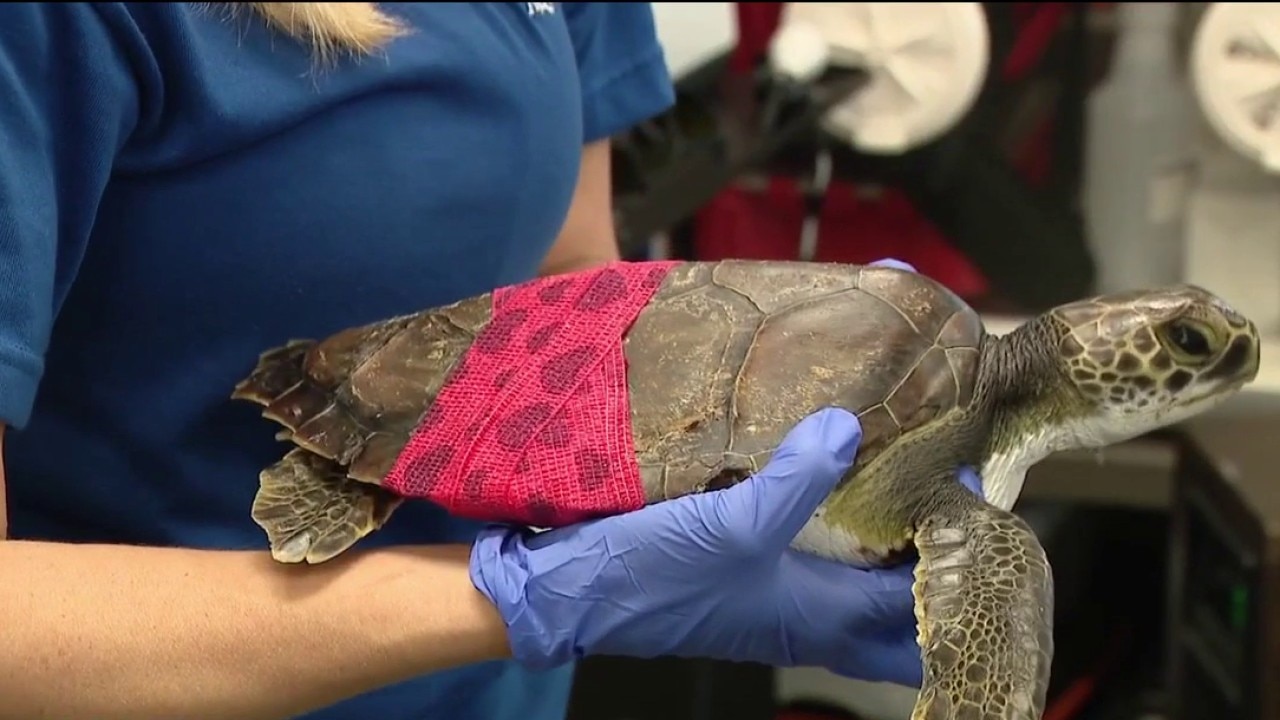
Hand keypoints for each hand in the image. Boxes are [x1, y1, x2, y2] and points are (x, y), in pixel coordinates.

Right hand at [470, 407, 983, 684]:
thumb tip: (849, 429)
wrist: (564, 595)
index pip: (923, 598)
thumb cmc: (646, 579)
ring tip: (895, 457)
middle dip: (932, 548)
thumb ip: (797, 479)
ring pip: (856, 569)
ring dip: (883, 527)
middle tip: (945, 473)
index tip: (971, 475)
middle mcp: (807, 610)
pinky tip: (818, 464)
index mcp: (822, 614)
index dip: (960, 545)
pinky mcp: (742, 569)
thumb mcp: (730, 525)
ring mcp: (774, 592)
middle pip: (898, 596)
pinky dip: (832, 514)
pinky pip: (810, 547)